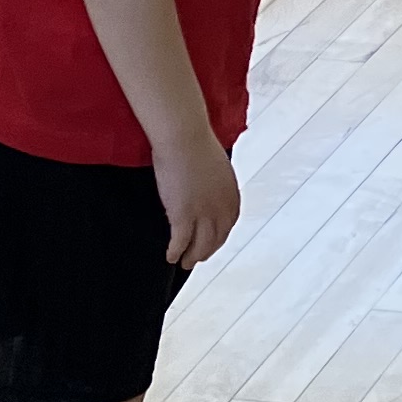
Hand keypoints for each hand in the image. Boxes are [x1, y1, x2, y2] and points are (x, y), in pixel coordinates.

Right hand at [153, 125, 240, 266]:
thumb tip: (207, 188)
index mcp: (231, 195)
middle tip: (196, 258)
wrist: (185, 138)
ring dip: (192, 257)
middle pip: (215, 239)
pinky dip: (175, 251)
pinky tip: (170, 256)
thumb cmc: (196, 144)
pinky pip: (180, 242)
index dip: (218, 238)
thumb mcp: (216, 167)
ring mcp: (203, 214)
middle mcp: (221, 208)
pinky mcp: (183, 216)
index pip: (227, 225)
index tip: (211, 244)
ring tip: (184, 263)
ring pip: (200, 245)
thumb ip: (215, 184)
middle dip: (206, 251)